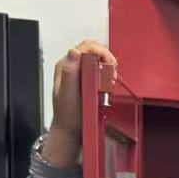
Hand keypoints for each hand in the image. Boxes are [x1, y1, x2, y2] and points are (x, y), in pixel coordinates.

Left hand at [42, 40, 118, 166]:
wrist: (70, 130)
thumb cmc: (68, 115)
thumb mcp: (68, 94)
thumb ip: (69, 73)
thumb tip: (73, 52)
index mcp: (66, 66)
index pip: (85, 47)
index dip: (100, 51)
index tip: (110, 63)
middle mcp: (73, 67)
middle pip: (92, 50)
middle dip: (106, 57)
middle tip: (113, 71)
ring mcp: (81, 73)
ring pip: (98, 59)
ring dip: (108, 65)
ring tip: (111, 78)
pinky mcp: (88, 80)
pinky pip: (100, 69)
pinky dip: (108, 73)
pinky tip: (109, 83)